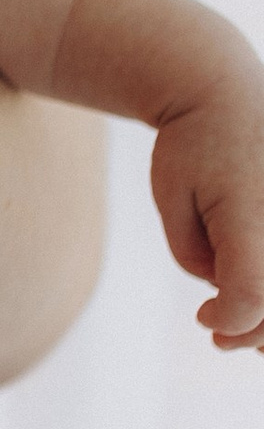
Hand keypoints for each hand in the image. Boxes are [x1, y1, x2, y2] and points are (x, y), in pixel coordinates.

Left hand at [148, 33, 263, 344]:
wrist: (227, 93)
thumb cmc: (192, 145)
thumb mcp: (174, 197)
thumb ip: (197, 254)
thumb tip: (230, 294)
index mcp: (251, 212)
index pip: (250, 296)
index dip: (228, 321)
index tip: (203, 318)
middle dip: (255, 332)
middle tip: (220, 335)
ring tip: (249, 328)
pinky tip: (257, 307)